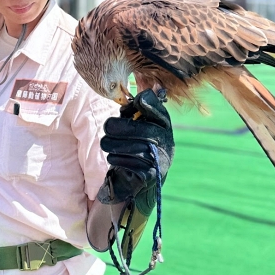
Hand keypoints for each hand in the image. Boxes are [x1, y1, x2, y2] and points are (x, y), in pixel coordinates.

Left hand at [98, 89, 173, 216]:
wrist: (142, 177)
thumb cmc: (137, 143)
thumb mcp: (139, 124)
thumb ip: (137, 110)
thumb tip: (141, 97)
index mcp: (165, 126)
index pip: (158, 110)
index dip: (146, 104)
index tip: (132, 104)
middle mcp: (167, 142)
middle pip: (138, 129)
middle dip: (116, 127)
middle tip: (107, 127)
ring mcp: (159, 159)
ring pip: (128, 146)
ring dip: (112, 144)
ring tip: (108, 144)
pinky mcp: (149, 174)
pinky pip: (126, 162)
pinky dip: (115, 159)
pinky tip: (114, 157)